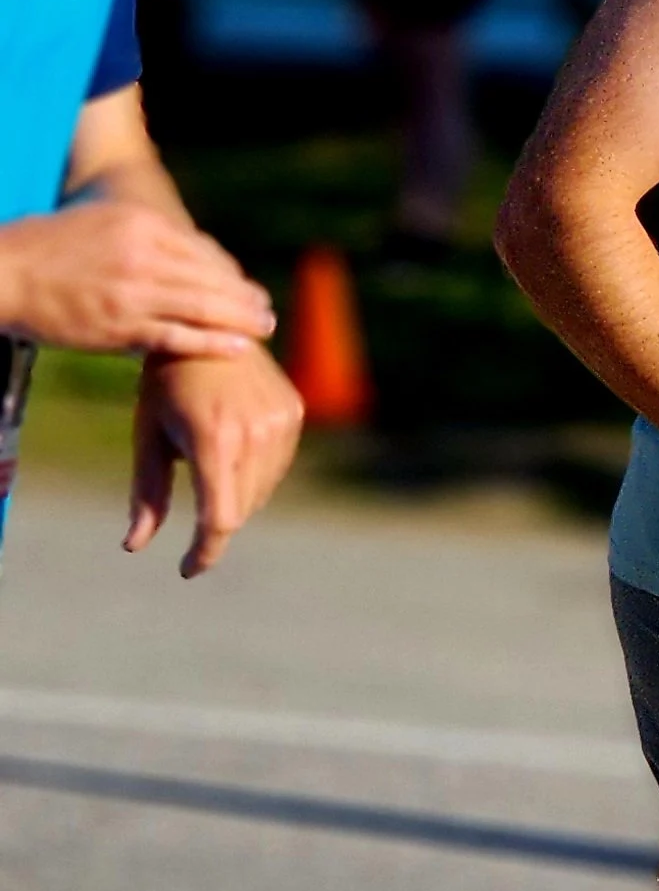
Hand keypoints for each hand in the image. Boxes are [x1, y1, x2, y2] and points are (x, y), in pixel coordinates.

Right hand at [0, 201, 275, 359]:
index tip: (244, 283)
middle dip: (243, 295)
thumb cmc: (45, 249)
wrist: (4, 273)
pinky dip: (213, 342)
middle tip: (267, 309)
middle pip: (210, 275)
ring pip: (202, 305)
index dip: (228, 270)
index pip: (201, 248)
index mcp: (140, 224)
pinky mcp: (121, 326)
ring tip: (264, 327)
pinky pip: (178, 336)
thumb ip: (138, 235)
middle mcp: (143, 253)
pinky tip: (238, 347)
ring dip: (240, 318)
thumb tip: (174, 250)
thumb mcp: (100, 223)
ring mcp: (134, 291)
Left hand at [126, 348, 303, 575]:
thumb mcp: (148, 434)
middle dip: (213, 521)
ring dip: (236, 497)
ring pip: (261, 491)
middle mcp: (255, 433)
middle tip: (191, 512)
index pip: (219, 520)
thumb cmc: (165, 381)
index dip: (204, 552)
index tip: (188, 569)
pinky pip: (277, 466)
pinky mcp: (293, 412)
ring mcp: (280, 422)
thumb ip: (146, 494)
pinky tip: (233, 448)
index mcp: (214, 440)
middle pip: (239, 509)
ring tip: (209, 466)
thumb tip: (134, 546)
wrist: (207, 320)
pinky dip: (255, 473)